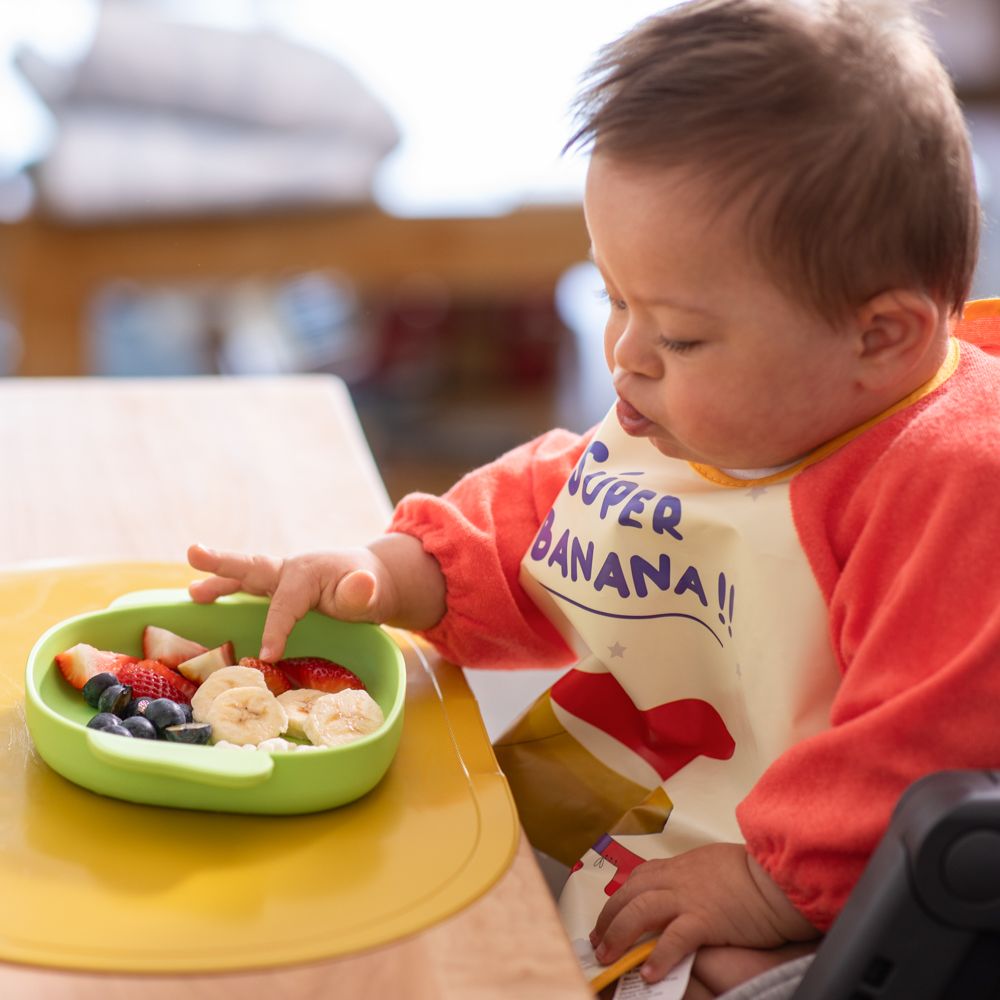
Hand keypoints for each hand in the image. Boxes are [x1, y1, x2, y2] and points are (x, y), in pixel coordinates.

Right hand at [187, 533, 445, 659]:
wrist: (371, 580)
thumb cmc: (368, 588)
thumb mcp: (371, 593)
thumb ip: (362, 592)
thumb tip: (362, 583)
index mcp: (306, 573)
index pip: (285, 605)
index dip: (276, 630)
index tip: (267, 657)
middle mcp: (288, 570)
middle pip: (252, 568)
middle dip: (222, 562)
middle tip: (193, 552)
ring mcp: (279, 577)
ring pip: (244, 577)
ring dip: (216, 581)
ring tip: (190, 592)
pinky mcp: (276, 587)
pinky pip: (247, 589)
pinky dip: (224, 590)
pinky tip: (201, 599)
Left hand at [589, 844, 817, 984]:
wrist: (779, 876)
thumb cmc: (756, 874)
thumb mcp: (716, 866)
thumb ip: (695, 878)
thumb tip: (689, 892)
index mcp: (680, 867)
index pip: (638, 879)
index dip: (619, 900)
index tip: (607, 918)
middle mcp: (677, 879)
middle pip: (629, 894)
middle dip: (608, 919)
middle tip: (597, 943)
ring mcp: (688, 897)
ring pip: (639, 911)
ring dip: (619, 935)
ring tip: (608, 959)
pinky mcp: (705, 918)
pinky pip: (674, 938)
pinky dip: (658, 956)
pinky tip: (648, 975)